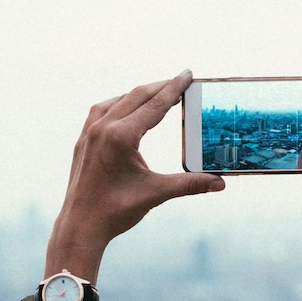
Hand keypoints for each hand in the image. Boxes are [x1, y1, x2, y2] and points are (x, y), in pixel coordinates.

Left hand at [47, 70, 224, 282]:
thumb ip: (190, 184)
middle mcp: (103, 128)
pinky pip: (102, 111)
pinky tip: (127, 108)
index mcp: (121, 136)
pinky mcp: (83, 140)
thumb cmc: (116, 211)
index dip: (174, 88)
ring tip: (158, 92)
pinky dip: (120, 103)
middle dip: (161, 86)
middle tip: (181, 79)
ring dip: (140, 93)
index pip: (154, 104)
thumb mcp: (157, 194)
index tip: (188, 74)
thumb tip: (220, 183)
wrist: (81, 226)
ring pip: (118, 100)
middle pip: (137, 95)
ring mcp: (90, 132)